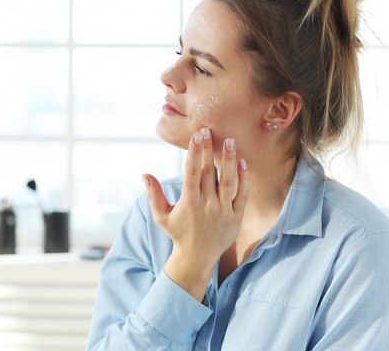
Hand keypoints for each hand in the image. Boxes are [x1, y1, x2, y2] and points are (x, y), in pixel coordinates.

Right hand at [141, 128, 248, 299]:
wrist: (197, 258)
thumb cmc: (178, 233)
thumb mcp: (162, 216)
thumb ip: (154, 194)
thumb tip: (144, 174)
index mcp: (188, 203)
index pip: (191, 172)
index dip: (194, 153)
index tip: (196, 136)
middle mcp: (206, 205)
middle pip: (208, 172)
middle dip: (208, 150)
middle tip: (209, 130)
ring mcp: (223, 211)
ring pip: (228, 181)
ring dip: (229, 160)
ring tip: (231, 141)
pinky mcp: (236, 217)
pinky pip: (242, 194)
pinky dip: (243, 179)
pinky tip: (242, 162)